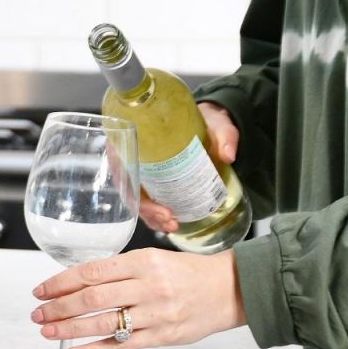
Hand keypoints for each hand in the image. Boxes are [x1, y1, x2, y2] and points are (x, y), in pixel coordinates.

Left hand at [28, 246, 246, 348]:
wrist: (227, 290)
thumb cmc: (185, 271)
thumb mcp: (151, 258)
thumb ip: (118, 270)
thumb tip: (77, 282)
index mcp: (141, 261)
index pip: (91, 272)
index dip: (61, 282)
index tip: (41, 290)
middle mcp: (147, 287)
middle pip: (93, 298)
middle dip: (59, 307)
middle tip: (37, 312)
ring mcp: (155, 315)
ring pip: (104, 323)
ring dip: (70, 329)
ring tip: (46, 331)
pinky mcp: (162, 338)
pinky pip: (122, 346)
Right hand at [138, 102, 240, 233]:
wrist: (213, 128)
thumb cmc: (206, 122)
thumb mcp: (217, 124)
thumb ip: (224, 136)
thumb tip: (227, 155)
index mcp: (140, 132)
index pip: (120, 156)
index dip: (127, 179)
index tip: (145, 195)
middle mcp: (136, 153)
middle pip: (126, 183)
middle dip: (143, 206)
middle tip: (168, 217)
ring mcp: (144, 171)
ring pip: (135, 197)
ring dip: (149, 216)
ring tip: (171, 226)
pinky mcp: (155, 184)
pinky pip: (147, 202)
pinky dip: (155, 217)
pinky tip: (170, 225)